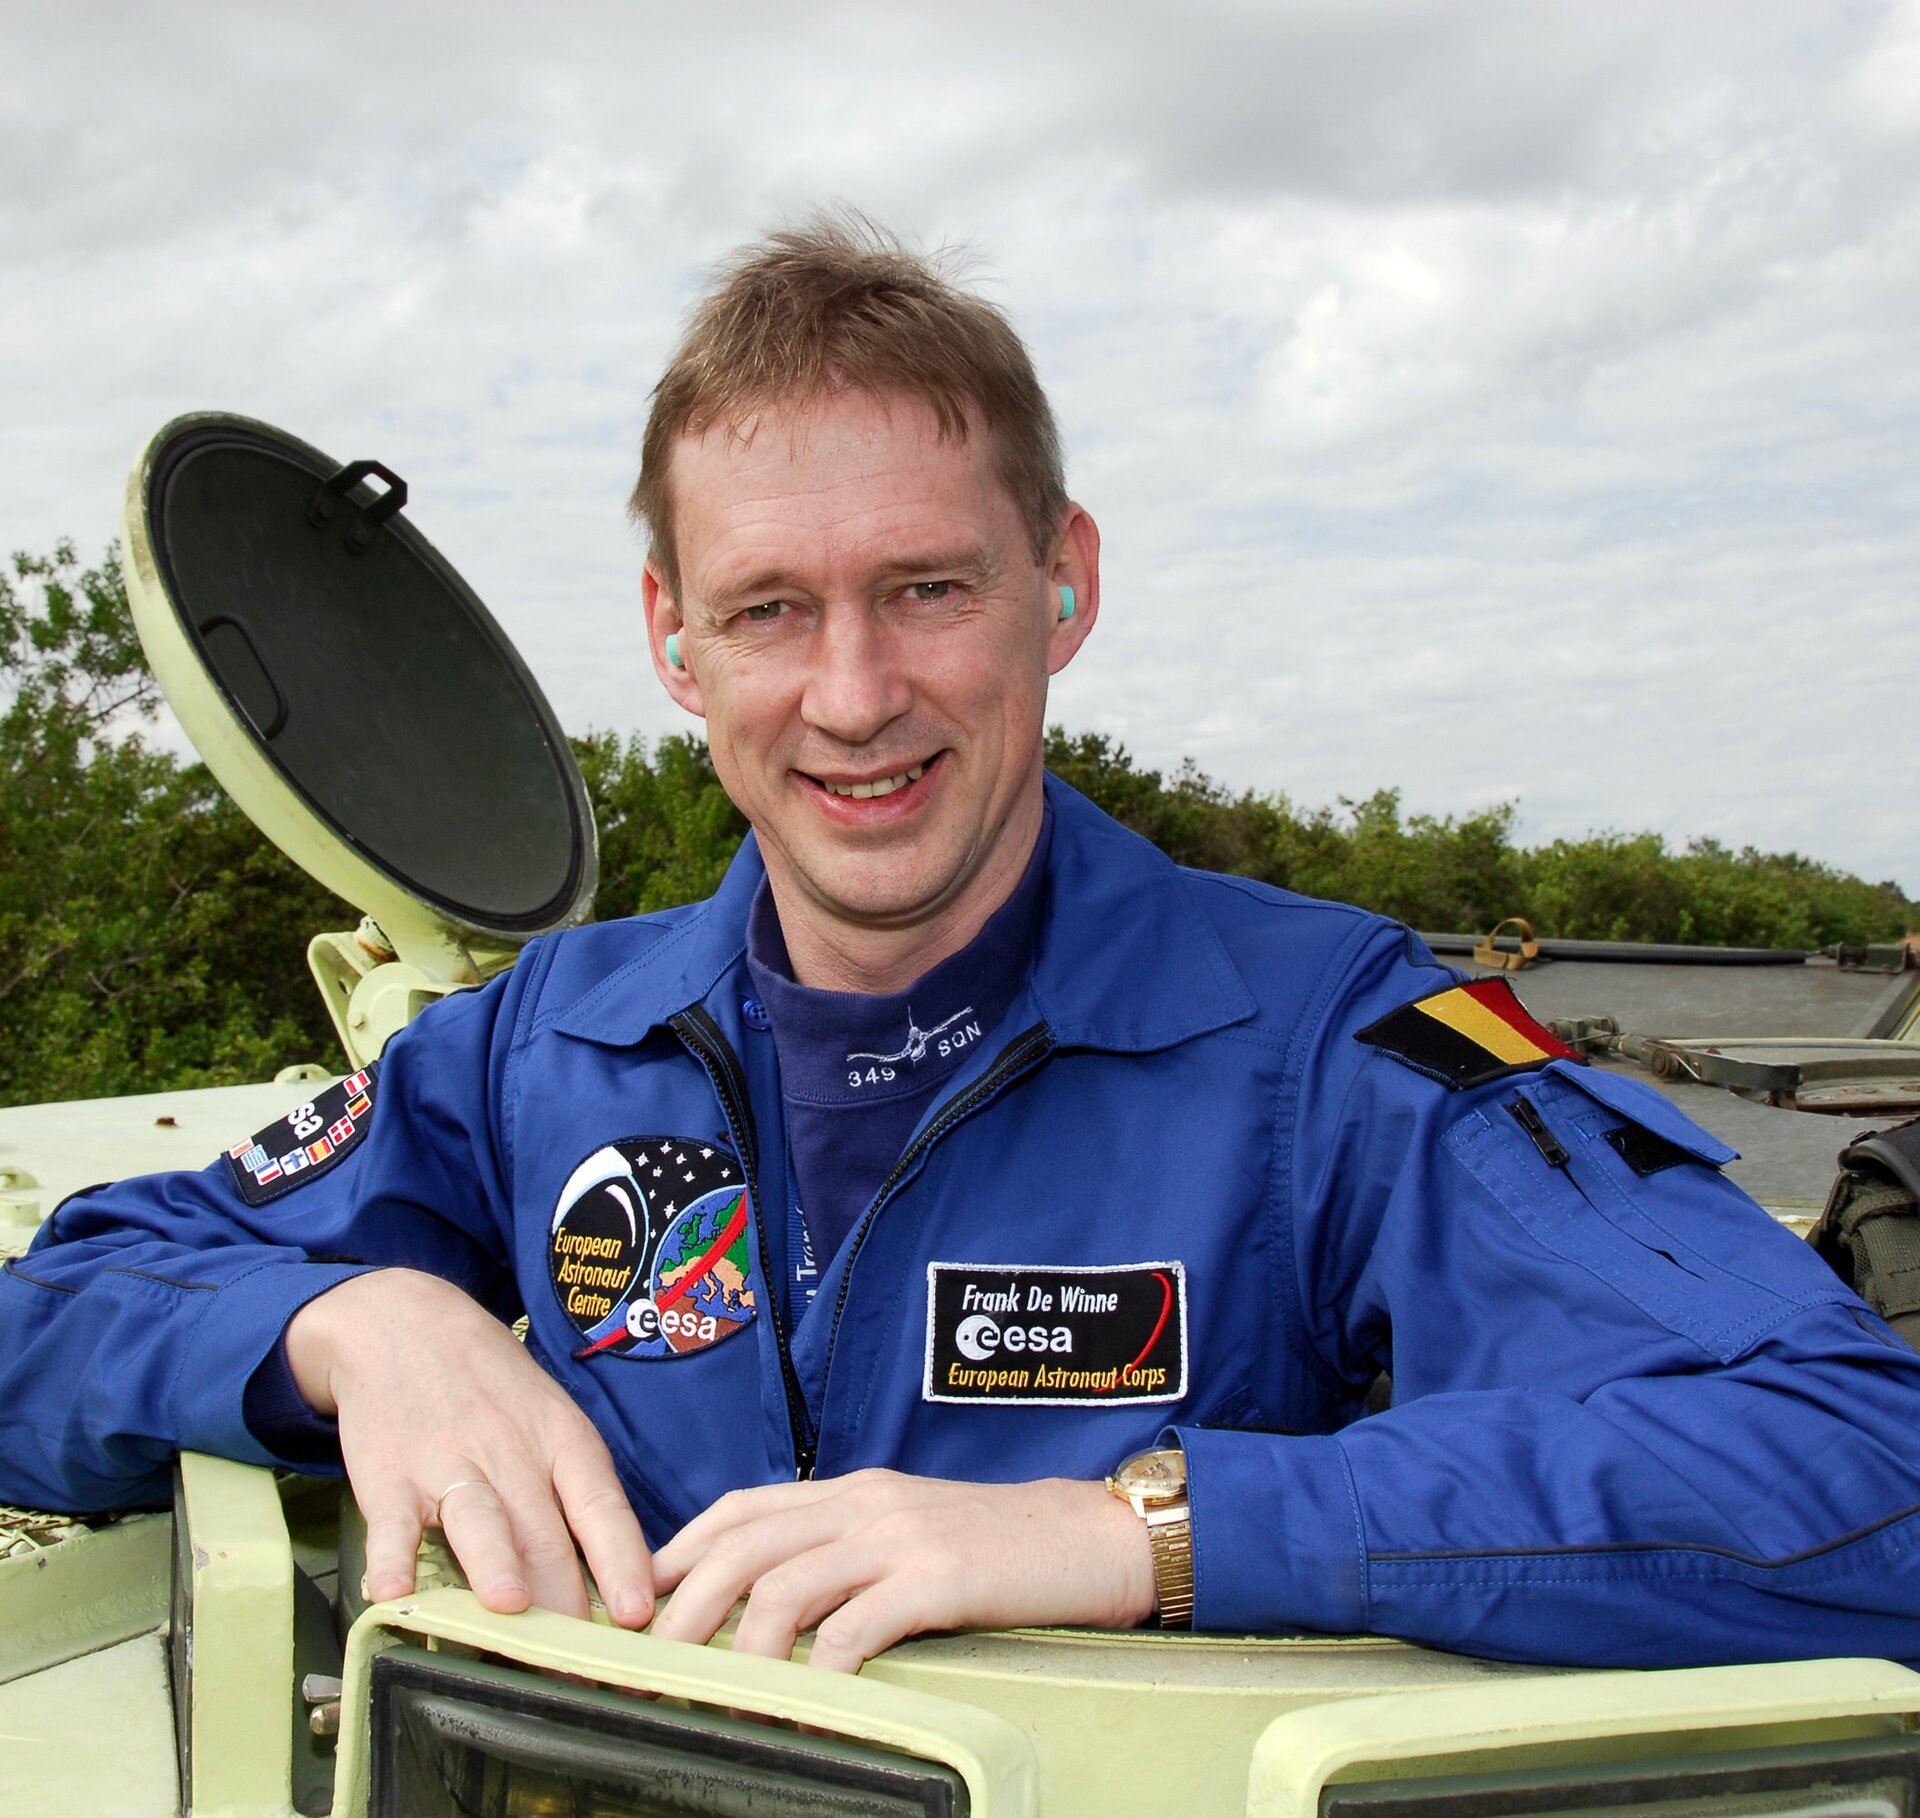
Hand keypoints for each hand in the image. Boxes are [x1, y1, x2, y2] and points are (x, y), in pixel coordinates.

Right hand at [285, 1268, 652, 1626]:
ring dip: (494, 1565)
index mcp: (561, 1440)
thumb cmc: (492, 1385)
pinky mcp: (389, 1475)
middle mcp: (512, 1453)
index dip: (620, 1560)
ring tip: (508, 1610)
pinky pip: (393, 1522)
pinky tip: (393, 1592)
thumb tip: (619, 1574)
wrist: (404, 1323)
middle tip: (578, 1663)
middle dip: (563, 1604)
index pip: (600, 1505)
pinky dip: (392, 1559)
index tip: (636, 1612)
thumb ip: (575, 1491)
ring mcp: (449, 1462)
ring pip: (479, 1520)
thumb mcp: (550, 1418)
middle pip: (544, 1533)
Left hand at [650, 1468, 1155, 1670]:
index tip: (638, 1603)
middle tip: (648, 1663)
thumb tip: (774, 1605)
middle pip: (743, 1546)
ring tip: (713, 1697)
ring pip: (786, 1584)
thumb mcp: (908, 1533)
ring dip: (738, 1647)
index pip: (740, 1509)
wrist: (1088, 1537)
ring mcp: (900, 1536)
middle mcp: (864, 1503)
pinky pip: (857, 1624)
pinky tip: (806, 1697)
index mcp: (850, 1490)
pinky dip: (820, 1668)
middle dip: (683, 1605)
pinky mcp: (938, 1577)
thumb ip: (845, 1552)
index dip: (679, 1552)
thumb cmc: (998, 1547)